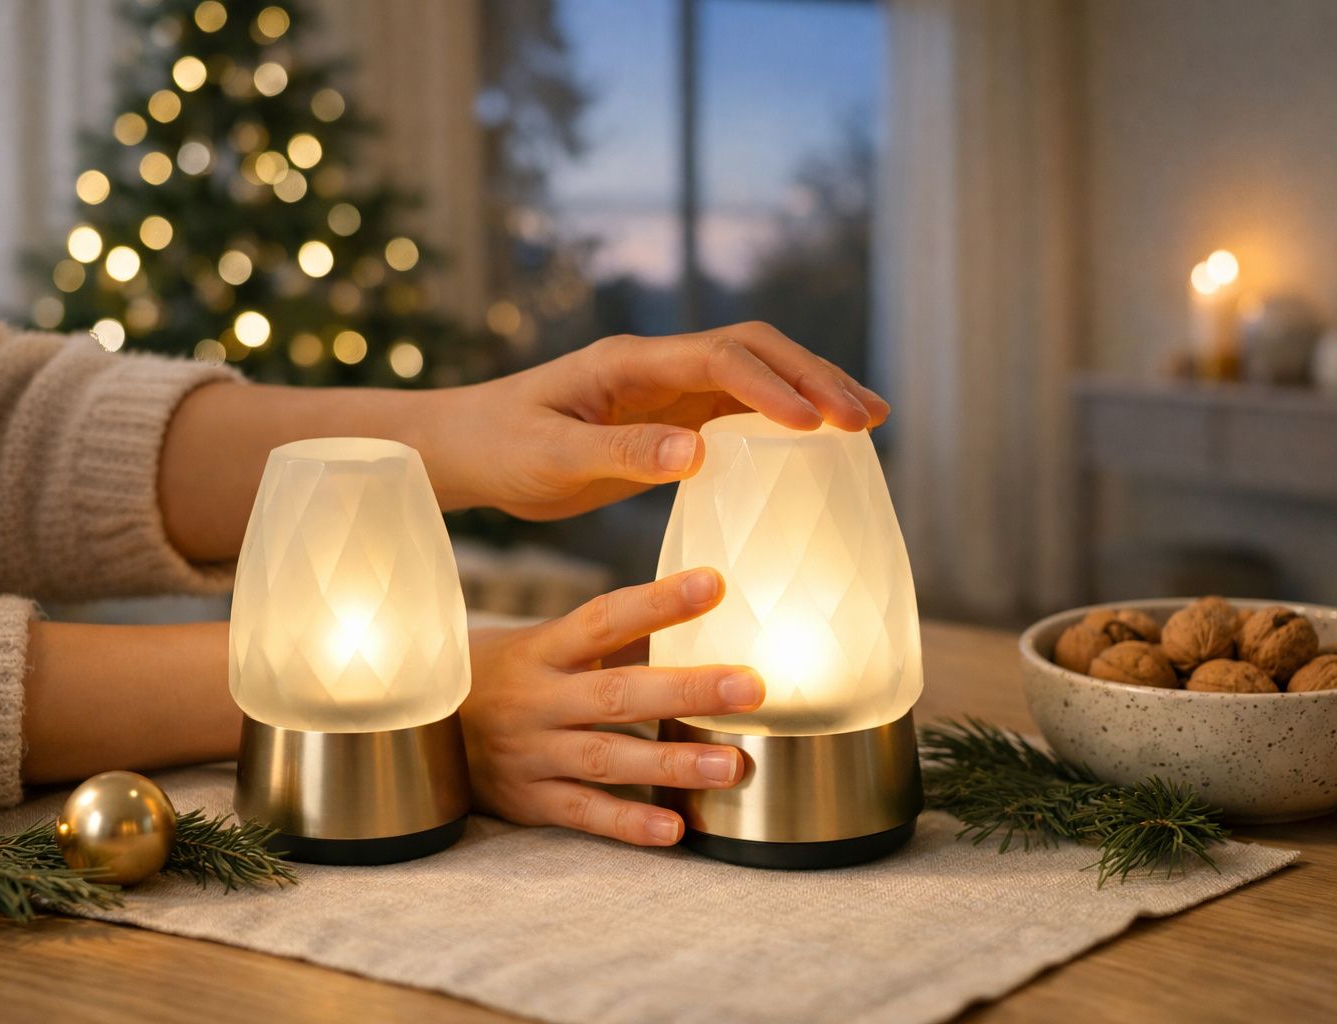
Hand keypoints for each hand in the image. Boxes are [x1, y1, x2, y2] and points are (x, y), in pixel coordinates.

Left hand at [434, 321, 889, 518]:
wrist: (468, 447)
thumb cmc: (499, 448)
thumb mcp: (552, 460)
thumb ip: (622, 455)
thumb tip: (699, 454)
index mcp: (629, 363)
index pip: (719, 359)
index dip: (772, 387)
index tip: (816, 426)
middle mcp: (657, 366)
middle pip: (755, 350)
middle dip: (814, 378)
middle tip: (866, 420)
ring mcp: (666, 389)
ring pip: (756, 374)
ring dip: (812, 392)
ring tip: (869, 422)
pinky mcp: (669, 418)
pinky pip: (740, 410)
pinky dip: (785, 419)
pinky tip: (820, 444)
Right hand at [461, 568, 763, 845]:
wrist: (424, 729)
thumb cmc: (509, 676)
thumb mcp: (545, 645)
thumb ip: (612, 636)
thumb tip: (701, 603)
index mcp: (543, 649)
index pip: (604, 619)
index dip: (658, 602)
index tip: (714, 584)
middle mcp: (536, 700)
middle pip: (616, 693)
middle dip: (685, 690)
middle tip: (750, 687)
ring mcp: (530, 753)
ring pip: (606, 758)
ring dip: (671, 762)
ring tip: (731, 765)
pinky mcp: (527, 801)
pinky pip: (582, 814)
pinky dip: (628, 824)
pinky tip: (674, 829)